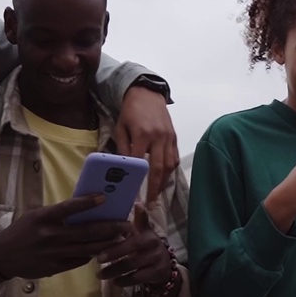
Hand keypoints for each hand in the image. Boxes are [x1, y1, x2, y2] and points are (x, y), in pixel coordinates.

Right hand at [0, 195, 132, 279]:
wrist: (2, 257)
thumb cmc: (22, 231)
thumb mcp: (35, 215)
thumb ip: (57, 214)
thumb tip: (85, 208)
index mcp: (44, 218)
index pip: (69, 208)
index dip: (87, 203)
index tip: (104, 198)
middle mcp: (50, 235)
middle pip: (86, 231)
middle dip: (110, 228)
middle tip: (126, 224)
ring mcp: (53, 253)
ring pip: (87, 248)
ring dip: (106, 243)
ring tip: (121, 238)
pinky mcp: (54, 268)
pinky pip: (79, 261)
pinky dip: (91, 255)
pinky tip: (103, 250)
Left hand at [96, 205, 174, 286]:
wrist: (164, 262)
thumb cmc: (147, 244)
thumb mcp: (144, 230)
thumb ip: (139, 219)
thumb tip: (138, 203)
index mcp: (149, 236)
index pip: (132, 242)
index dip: (117, 248)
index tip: (100, 251)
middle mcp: (154, 249)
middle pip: (131, 257)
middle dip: (114, 258)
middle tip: (98, 260)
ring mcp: (156, 262)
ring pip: (132, 269)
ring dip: (114, 272)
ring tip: (99, 275)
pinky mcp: (156, 274)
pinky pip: (137, 279)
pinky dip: (124, 281)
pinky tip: (114, 282)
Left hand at [115, 86, 178, 202]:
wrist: (148, 94)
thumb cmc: (131, 111)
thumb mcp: (121, 127)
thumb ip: (123, 147)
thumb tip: (123, 167)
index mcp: (143, 134)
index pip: (140, 161)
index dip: (137, 179)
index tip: (134, 193)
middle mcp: (158, 137)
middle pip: (159, 167)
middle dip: (155, 187)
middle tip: (151, 203)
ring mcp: (169, 137)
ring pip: (170, 165)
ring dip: (164, 181)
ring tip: (157, 194)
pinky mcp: (174, 137)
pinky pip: (174, 158)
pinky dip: (170, 170)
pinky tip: (164, 179)